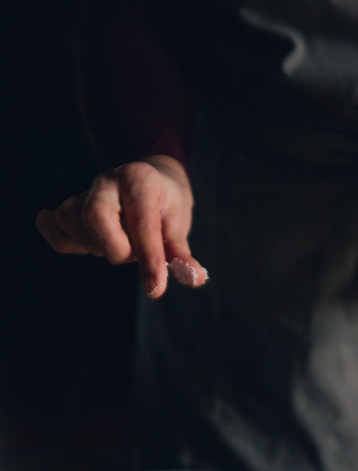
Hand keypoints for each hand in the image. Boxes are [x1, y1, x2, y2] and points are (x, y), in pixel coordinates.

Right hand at [36, 155, 207, 297]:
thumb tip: (194, 278)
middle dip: (116, 248)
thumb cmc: (166, 206)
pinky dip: (63, 241)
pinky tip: (85, 243)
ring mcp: (84, 192)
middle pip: (94, 217)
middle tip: (132, 253)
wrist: (149, 180)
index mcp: (140, 181)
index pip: (141, 224)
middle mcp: (108, 181)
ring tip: (118, 243)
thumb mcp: (178, 224)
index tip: (155, 290)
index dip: (149, 260)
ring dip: (95, 246)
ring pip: (71, 221)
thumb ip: (180, 252)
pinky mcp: (69, 207)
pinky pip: (51, 225)